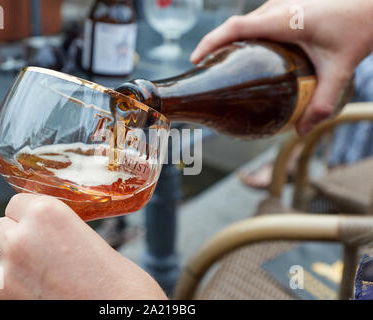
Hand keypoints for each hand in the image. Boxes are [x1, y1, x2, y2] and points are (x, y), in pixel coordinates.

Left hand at [0, 194, 166, 299]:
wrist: (119, 311)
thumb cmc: (116, 280)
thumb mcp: (88, 236)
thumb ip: (58, 228)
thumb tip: (45, 232)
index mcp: (47, 213)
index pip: (15, 203)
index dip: (28, 216)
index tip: (37, 226)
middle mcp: (22, 237)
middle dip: (15, 237)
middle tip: (39, 251)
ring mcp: (9, 271)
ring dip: (7, 265)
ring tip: (36, 276)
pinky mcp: (3, 298)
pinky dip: (9, 291)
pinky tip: (35, 293)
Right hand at [190, 0, 372, 134]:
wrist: (371, 5)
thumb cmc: (358, 29)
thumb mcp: (340, 70)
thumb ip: (322, 104)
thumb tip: (301, 132)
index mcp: (285, 18)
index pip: (237, 27)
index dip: (211, 41)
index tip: (196, 60)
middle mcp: (278, 7)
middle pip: (235, 25)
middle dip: (213, 45)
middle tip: (204, 70)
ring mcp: (280, 5)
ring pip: (244, 23)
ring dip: (227, 41)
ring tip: (220, 66)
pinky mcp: (284, 7)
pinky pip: (255, 22)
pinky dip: (242, 38)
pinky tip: (246, 57)